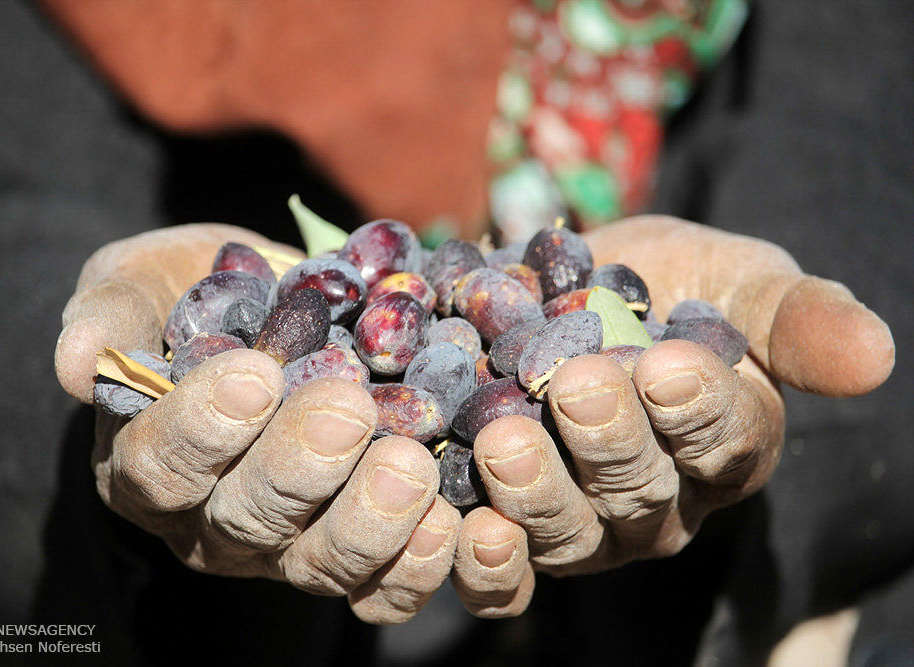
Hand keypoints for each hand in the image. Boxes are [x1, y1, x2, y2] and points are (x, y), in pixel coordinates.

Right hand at [55, 224, 460, 623]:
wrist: (274, 317)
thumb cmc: (197, 299)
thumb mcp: (142, 285)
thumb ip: (110, 317)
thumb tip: (74, 362)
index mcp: (151, 463)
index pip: (160, 463)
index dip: (201, 426)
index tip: (252, 373)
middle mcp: (215, 522)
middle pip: (248, 520)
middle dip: (299, 467)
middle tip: (347, 411)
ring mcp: (290, 547)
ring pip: (323, 564)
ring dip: (370, 521)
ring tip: (410, 463)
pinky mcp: (360, 555)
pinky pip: (386, 587)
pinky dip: (422, 565)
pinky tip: (456, 523)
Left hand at [452, 215, 893, 616]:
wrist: (562, 292)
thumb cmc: (665, 283)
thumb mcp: (736, 279)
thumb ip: (795, 319)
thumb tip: (876, 356)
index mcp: (723, 443)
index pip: (723, 437)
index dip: (697, 407)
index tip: (668, 365)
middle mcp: (659, 500)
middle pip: (639, 490)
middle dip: (609, 441)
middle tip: (576, 388)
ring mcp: (584, 523)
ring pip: (570, 532)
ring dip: (536, 491)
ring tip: (503, 439)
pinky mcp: (516, 532)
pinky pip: (509, 575)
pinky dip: (488, 564)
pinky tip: (469, 529)